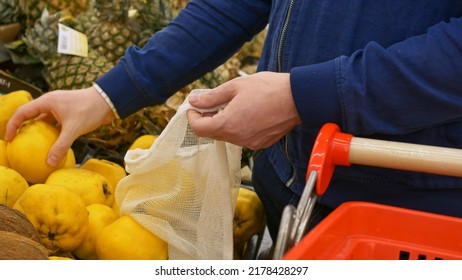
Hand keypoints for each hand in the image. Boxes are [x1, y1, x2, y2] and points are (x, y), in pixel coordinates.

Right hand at [5, 87, 115, 166]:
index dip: (13, 125)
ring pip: (44, 121)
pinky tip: (53, 146)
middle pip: (31, 116)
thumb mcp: (73, 129)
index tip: (9, 139)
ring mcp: (60, 108)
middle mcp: (51, 103)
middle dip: (23, 129)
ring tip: (33, 147)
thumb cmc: (90, 110)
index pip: (23, 112)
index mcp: (47, 102)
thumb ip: (61, 146)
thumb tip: (49, 162)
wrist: (109, 101)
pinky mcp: (69, 114)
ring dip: (39, 133)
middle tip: (18, 144)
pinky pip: (56, 125)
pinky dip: (53, 134)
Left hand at [186, 71, 300, 148]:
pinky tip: (246, 113)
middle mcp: (238, 138)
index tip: (193, 107)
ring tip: (231, 105)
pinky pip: (242, 138)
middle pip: (213, 133)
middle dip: (207, 119)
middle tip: (210, 103)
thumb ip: (212, 97)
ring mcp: (250, 143)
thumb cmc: (267, 88)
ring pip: (228, 136)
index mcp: (228, 124)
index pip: (199, 128)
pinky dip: (238, 127)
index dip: (192, 118)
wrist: (297, 98)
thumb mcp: (235, 86)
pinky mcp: (261, 143)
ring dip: (223, 123)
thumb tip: (195, 101)